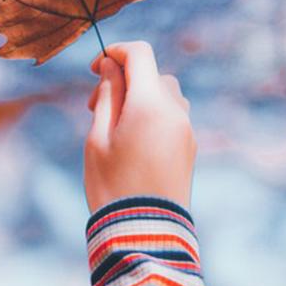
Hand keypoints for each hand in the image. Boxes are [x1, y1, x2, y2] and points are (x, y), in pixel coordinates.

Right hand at [83, 40, 196, 214]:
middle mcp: (176, 111)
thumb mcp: (98, 137)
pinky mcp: (190, 148)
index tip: (96, 67)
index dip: (115, 52)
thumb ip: (107, 95)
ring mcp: (187, 130)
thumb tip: (112, 66)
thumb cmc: (112, 185)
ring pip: (165, 94)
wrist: (145, 233)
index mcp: (151, 104)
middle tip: (95, 107)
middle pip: (153, 74)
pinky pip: (173, 117)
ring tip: (116, 126)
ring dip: (141, 97)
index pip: (140, 54)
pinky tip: (133, 142)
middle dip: (125, 80)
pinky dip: (154, 115)